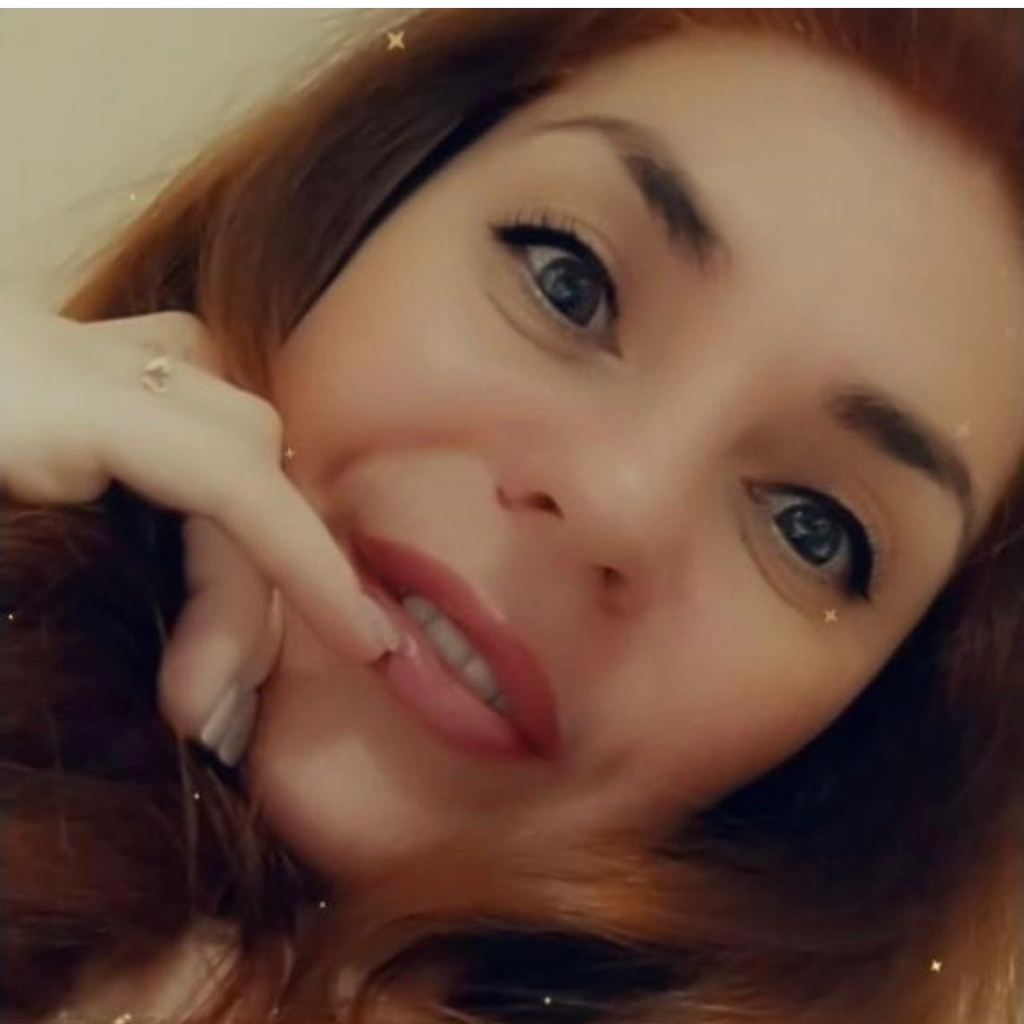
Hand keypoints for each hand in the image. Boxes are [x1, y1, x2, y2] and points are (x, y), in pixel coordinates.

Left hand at [0, 291, 401, 764]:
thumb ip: (37, 596)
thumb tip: (148, 712)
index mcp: (36, 400)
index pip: (223, 475)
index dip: (305, 565)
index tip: (366, 647)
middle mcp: (68, 359)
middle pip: (238, 453)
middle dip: (250, 587)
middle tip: (198, 711)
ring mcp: (61, 353)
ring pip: (220, 414)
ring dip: (239, 535)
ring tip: (199, 646)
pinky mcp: (49, 368)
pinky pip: (175, 395)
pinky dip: (205, 481)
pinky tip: (177, 549)